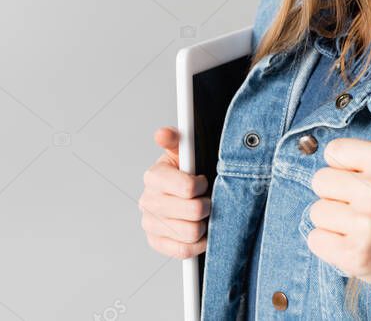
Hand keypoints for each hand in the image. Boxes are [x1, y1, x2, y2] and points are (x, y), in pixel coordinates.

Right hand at [138, 126, 209, 257]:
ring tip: (204, 213)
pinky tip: (202, 232)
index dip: (201, 186)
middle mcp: (147, 201)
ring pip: (191, 232)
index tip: (203, 181)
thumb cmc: (189, 170)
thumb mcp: (185, 152)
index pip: (187, 188)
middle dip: (207, 205)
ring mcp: (150, 224)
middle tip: (208, 199)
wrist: (185, 192)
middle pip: (194, 211)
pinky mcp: (156, 243)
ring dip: (205, 224)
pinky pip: (183, 250)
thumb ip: (176, 140)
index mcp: (154, 177)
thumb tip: (162, 134)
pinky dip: (198, 243)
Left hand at [306, 84, 370, 291]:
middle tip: (369, 208)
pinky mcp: (355, 255)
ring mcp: (367, 225)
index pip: (333, 153)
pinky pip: (315, 240)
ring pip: (316, 212)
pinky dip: (331, 246)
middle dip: (339, 195)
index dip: (348, 168)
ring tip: (365, 227)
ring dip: (335, 223)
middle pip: (319, 181)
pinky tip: (358, 245)